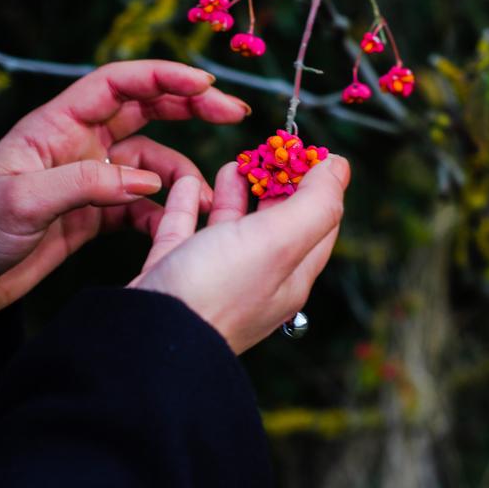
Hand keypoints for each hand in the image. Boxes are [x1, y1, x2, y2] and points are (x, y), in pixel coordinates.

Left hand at [0, 60, 250, 312]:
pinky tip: (176, 229)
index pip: (119, 85)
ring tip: (205, 202)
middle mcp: (80, 145)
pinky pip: (142, 206)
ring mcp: (92, 179)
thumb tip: (150, 182)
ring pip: (152, 164)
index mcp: (58, 125)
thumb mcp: (26, 201)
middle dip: (191, 107)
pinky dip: (164, 214)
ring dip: (182, 178)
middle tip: (234, 113)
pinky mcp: (97, 214)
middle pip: (145, 111)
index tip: (206, 84)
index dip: (164, 77)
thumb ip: (88, 185)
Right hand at [129, 155, 350, 353]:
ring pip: (231, 226)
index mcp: (290, 274)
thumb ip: (315, 204)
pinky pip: (185, 230)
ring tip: (236, 162)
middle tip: (272, 150)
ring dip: (237, 191)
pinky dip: (190, 203)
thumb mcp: (279, 242)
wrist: (148, 337)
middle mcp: (255, 277)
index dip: (319, 185)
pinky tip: (188, 183)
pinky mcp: (173, 271)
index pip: (319, 224)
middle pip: (275, 222)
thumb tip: (340, 168)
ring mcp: (212, 275)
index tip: (309, 150)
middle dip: (278, 184)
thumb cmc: (217, 292)